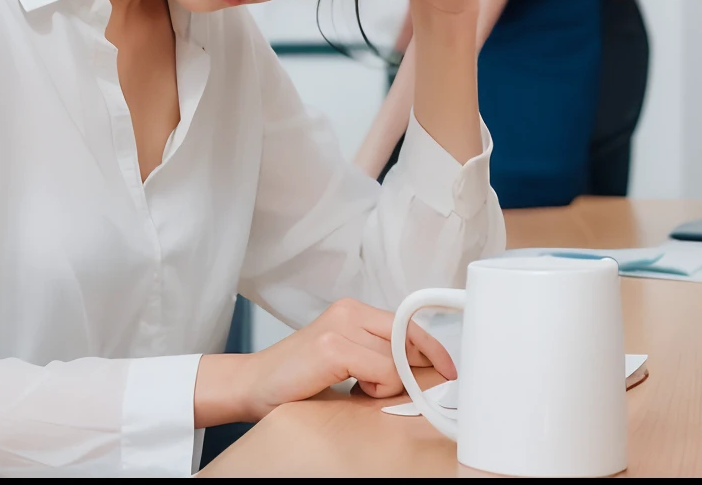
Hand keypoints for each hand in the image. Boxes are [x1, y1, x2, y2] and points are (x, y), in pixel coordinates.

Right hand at [193, 298, 454, 424]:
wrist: (252, 386)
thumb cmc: (298, 379)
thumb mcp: (346, 361)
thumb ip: (379, 358)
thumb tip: (425, 373)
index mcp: (354, 310)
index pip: (409, 323)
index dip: (433, 348)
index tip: (449, 369)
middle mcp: (349, 311)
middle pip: (409, 339)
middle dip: (415, 370)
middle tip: (403, 391)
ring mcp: (341, 326)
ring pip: (398, 358)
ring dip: (389, 383)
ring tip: (359, 388)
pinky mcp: (333, 346)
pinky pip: (383, 369)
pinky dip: (377, 386)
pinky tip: (353, 389)